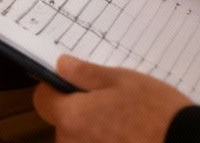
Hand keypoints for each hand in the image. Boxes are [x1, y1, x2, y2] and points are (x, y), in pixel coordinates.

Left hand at [33, 57, 189, 142]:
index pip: (43, 100)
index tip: (71, 82)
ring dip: (94, 130)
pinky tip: (129, 136)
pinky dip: (107, 141)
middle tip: (110, 100)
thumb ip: (85, 73)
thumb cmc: (156, 112)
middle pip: (63, 122)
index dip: (54, 88)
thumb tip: (61, 65)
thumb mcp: (122, 80)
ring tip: (125, 120)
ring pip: (80, 139)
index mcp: (72, 117)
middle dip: (79, 110)